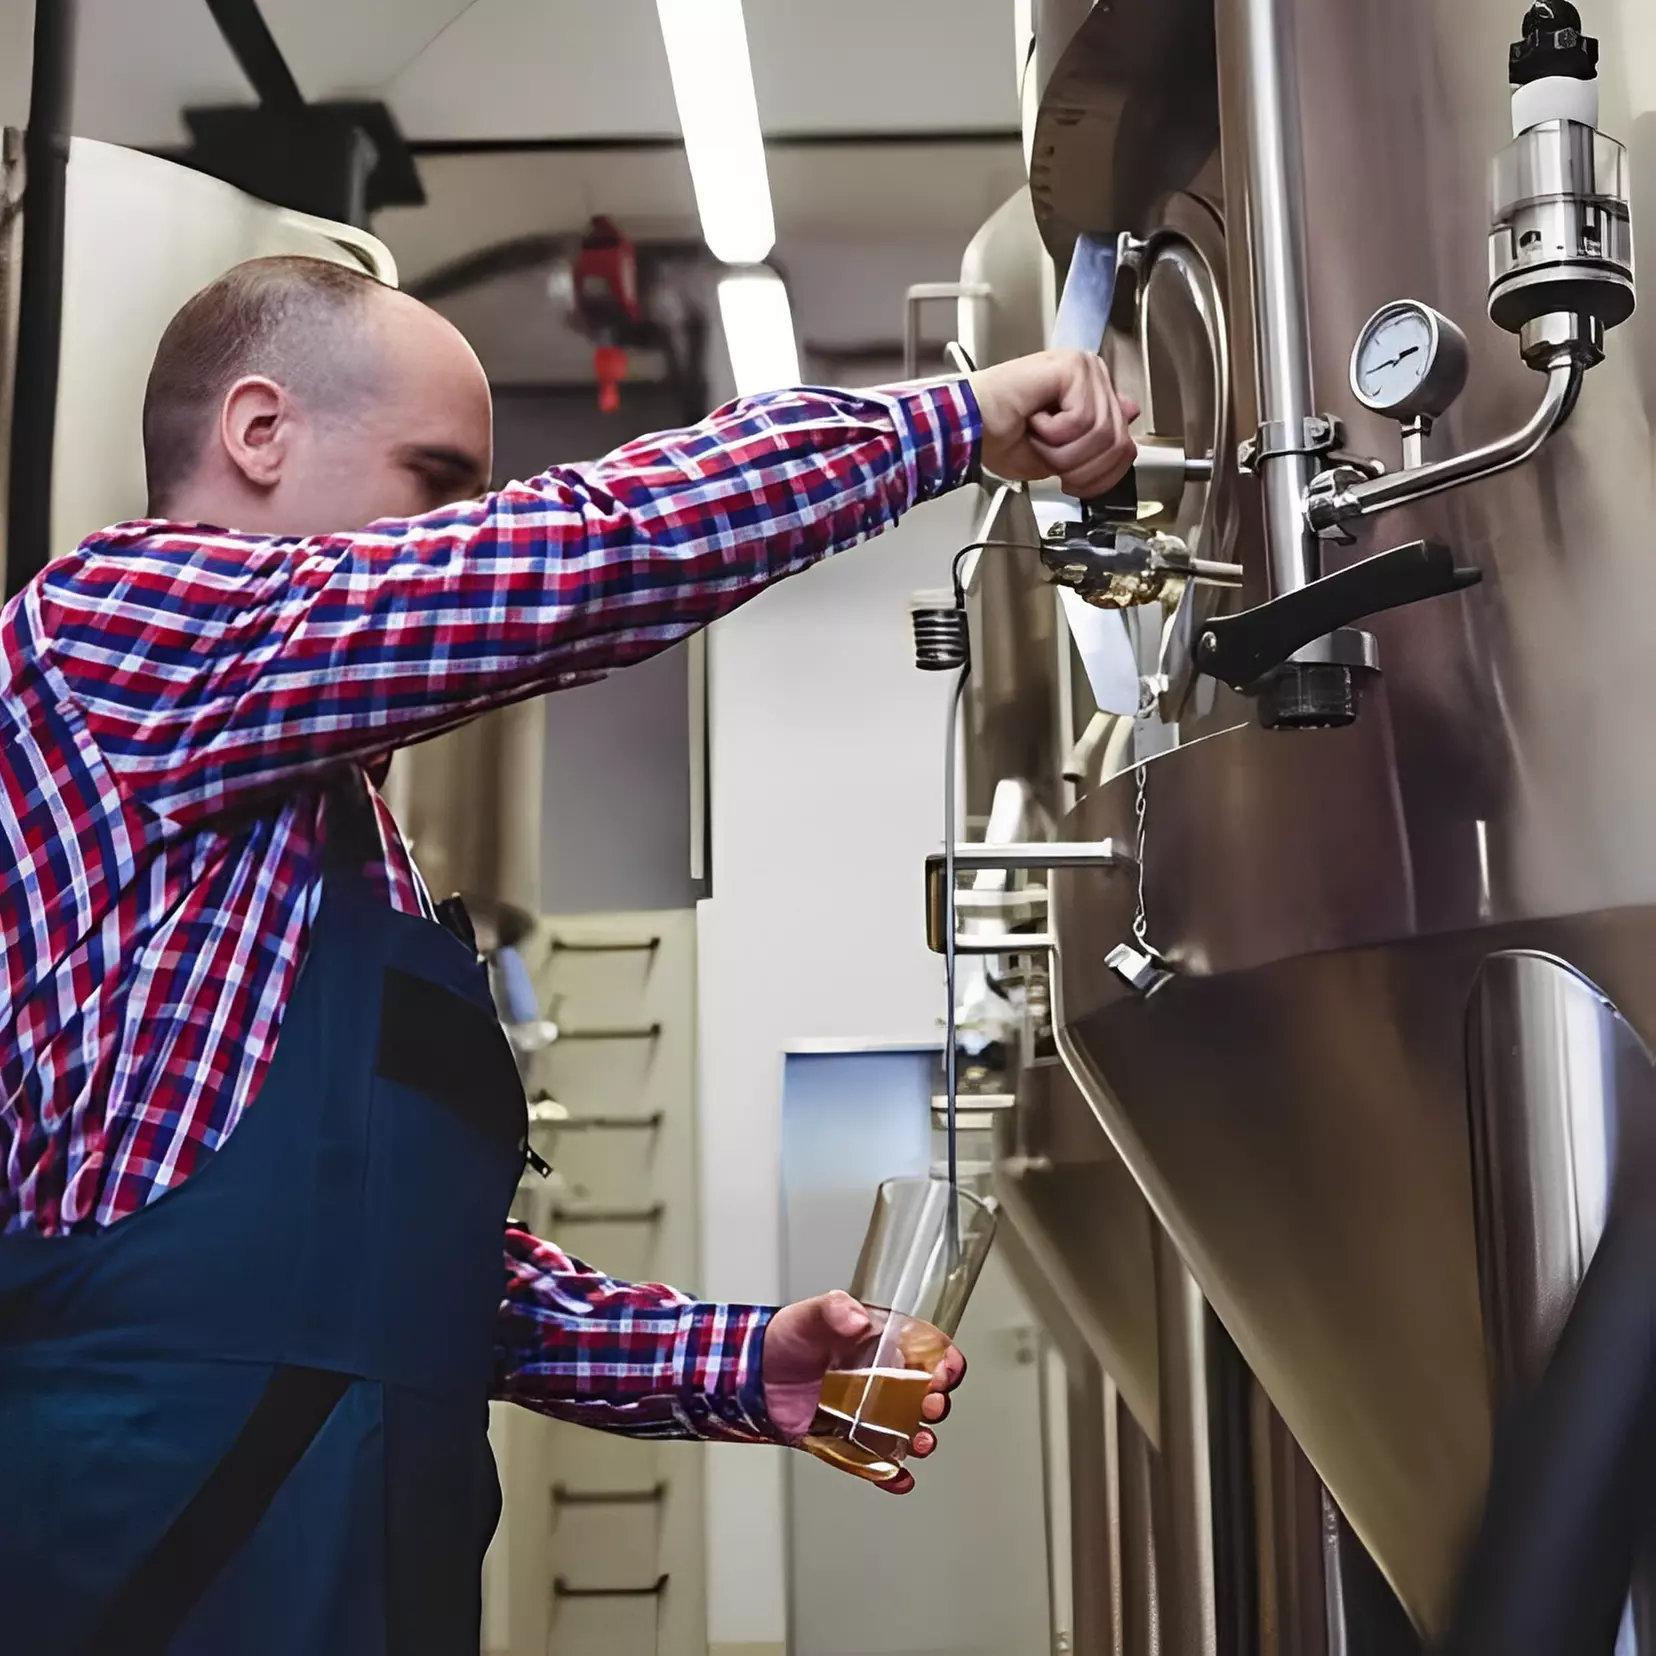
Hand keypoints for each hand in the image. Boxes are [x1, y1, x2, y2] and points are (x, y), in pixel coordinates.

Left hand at [762, 1291, 966, 1494]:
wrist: (750, 1377)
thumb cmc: (785, 1339)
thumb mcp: (809, 1315)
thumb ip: (833, 1310)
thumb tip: (856, 1319)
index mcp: (882, 1345)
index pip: (927, 1352)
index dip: (944, 1361)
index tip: (945, 1369)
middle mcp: (883, 1381)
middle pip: (927, 1395)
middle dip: (937, 1403)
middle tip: (932, 1405)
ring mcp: (869, 1415)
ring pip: (909, 1431)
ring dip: (921, 1440)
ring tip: (920, 1442)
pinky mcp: (849, 1444)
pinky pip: (878, 1463)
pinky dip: (892, 1475)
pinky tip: (900, 1479)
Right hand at [969, 348, 1139, 498]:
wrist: (968, 432)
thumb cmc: (999, 438)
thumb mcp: (1060, 455)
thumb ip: (1096, 441)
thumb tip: (1130, 413)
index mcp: (1089, 393)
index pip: (1125, 442)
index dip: (1102, 474)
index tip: (1073, 482)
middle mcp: (1090, 376)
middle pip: (1118, 442)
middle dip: (1081, 467)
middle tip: (1050, 459)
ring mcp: (1083, 368)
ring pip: (1101, 434)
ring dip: (1062, 451)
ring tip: (1038, 438)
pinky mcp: (1072, 367)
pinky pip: (1082, 419)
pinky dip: (1053, 433)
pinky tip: (1033, 419)